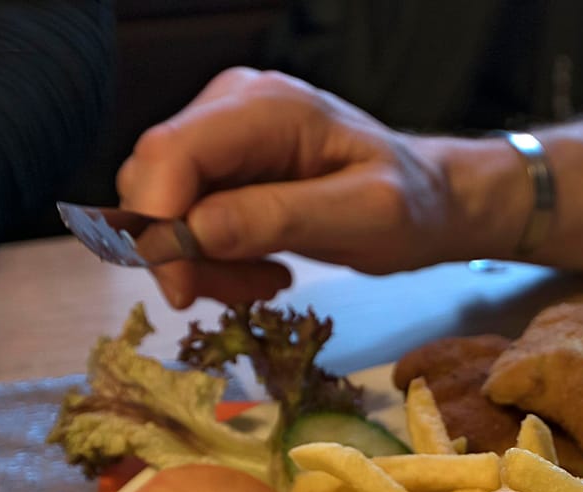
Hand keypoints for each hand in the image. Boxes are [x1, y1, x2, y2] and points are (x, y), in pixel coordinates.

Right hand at [115, 68, 518, 307]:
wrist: (428, 200)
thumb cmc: (410, 204)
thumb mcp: (364, 216)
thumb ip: (281, 218)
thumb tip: (194, 232)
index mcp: (266, 107)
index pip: (170, 153)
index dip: (159, 223)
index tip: (184, 290)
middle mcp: (230, 107)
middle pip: (154, 182)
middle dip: (183, 253)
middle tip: (248, 293)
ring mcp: (220, 135)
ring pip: (163, 209)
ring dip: (203, 264)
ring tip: (268, 282)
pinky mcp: (220, 168)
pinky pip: (184, 221)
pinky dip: (213, 260)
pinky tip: (264, 270)